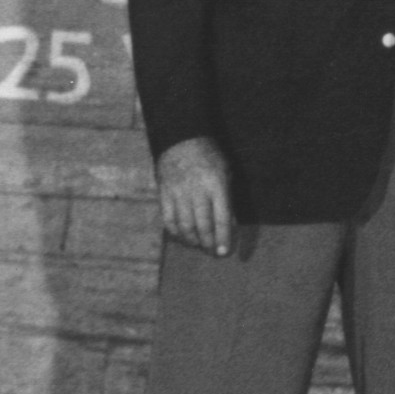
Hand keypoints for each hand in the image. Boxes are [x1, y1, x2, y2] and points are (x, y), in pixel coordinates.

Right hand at [155, 137, 235, 257]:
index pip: (221, 218)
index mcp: (216, 185)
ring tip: (200, 246)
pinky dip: (175, 232)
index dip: (223, 238)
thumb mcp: (226, 173)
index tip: (224, 252)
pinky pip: (168, 219)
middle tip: (213, 253)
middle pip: (202, 225)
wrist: (181, 140)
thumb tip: (230, 225)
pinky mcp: (164, 194)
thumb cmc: (210, 157)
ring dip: (193, 240)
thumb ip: (227, 199)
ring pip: (185, 225)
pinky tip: (183, 238)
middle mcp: (197, 191)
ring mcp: (178, 192)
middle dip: (208, 243)